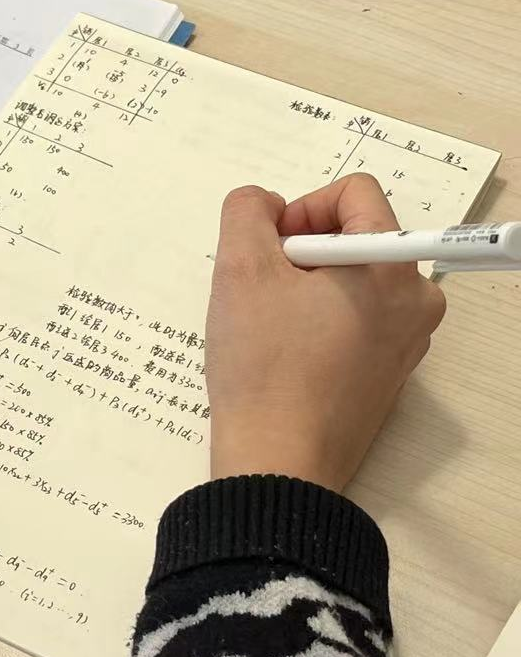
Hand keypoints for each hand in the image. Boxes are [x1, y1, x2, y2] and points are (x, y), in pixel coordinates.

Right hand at [205, 173, 445, 492]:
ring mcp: (406, 341)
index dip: (300, 210)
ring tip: (268, 329)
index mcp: (392, 266)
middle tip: (261, 294)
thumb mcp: (239, 270)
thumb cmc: (263, 368)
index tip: (269, 252)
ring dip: (303, 291)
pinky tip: (282, 356)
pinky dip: (314, 325)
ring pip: (350, 282)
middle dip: (300, 256)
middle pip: (354, 239)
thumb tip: (264, 205)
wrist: (279, 463)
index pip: (354, 193)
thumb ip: (247, 213)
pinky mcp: (387, 374)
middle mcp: (416, 300)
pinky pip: (352, 323)